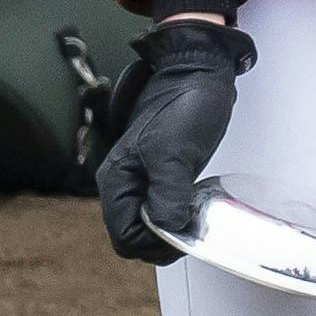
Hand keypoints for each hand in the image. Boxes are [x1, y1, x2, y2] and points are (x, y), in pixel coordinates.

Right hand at [95, 17, 254, 263]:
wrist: (199, 71)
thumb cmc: (184, 105)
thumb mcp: (176, 152)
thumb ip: (168, 193)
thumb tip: (168, 230)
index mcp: (116, 181)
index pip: (124, 237)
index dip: (153, 244)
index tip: (184, 236)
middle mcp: (123, 184)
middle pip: (134, 235)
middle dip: (162, 240)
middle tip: (194, 228)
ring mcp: (141, 179)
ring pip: (148, 223)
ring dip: (171, 228)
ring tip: (197, 216)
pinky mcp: (160, 173)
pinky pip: (162, 207)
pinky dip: (178, 213)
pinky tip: (195, 204)